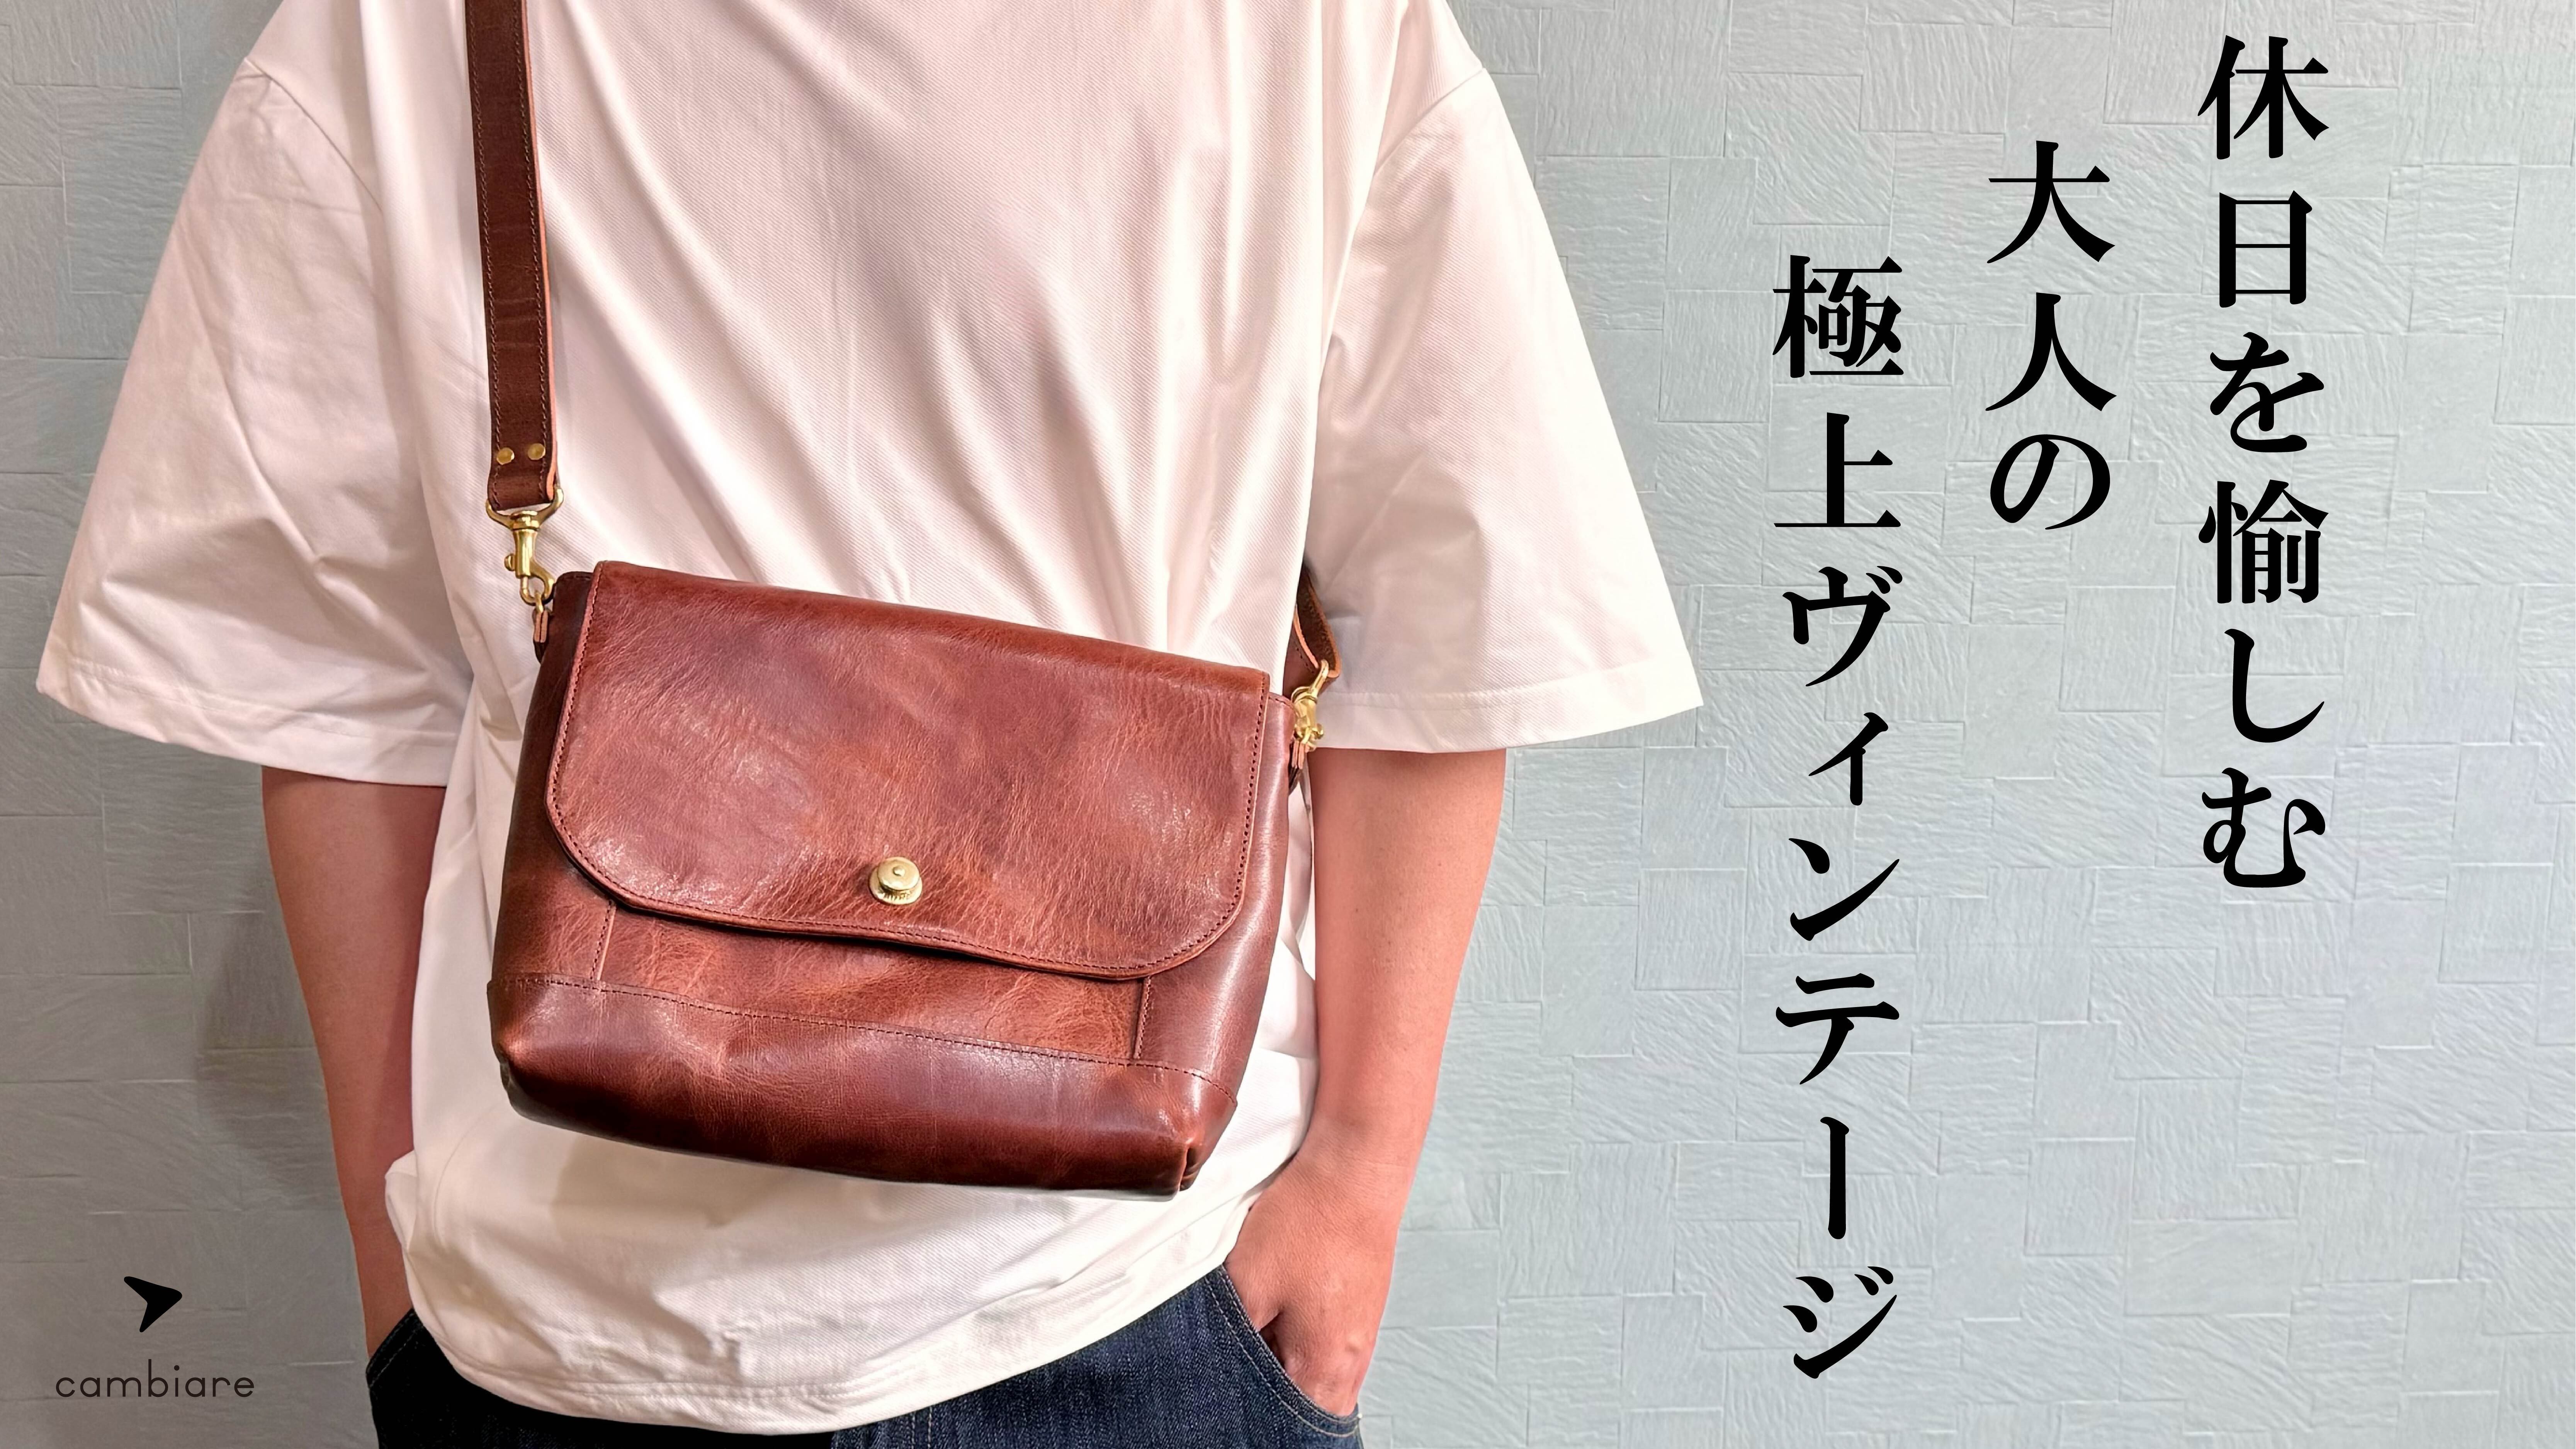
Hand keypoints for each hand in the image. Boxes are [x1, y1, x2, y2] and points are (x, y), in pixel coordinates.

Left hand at [1221, 1140, 1413, 1416]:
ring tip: (1253, 1340)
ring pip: (1315, 1379)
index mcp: (1323, 1370)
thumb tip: (1209, 1377)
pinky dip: (1297, 1344)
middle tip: (1231, 1381)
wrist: (1354, 1169)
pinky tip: (1276, 1315)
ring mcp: (1361, 1337)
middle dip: (1267, 1403)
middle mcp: (1352, 1364)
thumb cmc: (1306, 1222)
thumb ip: (1225, 1341)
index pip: (1288, 1432)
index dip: (1251, 1424)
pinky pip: (1326, 1348)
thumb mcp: (1245, 1285)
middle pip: (1303, 1411)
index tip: (1223, 1413)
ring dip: (1282, 1370)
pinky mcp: (1359, 1310)